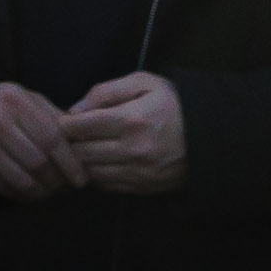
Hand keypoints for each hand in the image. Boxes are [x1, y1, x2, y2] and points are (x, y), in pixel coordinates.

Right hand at [0, 81, 87, 200]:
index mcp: (14, 100)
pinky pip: (8, 189)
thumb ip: (55, 118)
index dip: (70, 161)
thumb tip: (85, 144)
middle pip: (39, 161)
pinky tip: (34, 191)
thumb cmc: (5, 109)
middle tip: (68, 186)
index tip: (82, 177)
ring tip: (52, 190)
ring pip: (24, 180)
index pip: (51, 137)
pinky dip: (26, 195)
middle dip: (58, 180)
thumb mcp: (28, 101)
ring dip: (43, 191)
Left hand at [64, 72, 186, 194]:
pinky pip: (107, 185)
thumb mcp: (144, 82)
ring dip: (82, 161)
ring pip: (92, 172)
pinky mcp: (142, 188)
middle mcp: (132, 150)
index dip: (66, 124)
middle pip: (83, 152)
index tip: (63, 120)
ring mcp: (137, 172)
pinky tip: (99, 162)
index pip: (82, 126)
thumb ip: (106, 91)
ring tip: (83, 148)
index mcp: (131, 119)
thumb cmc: (172, 103)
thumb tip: (75, 109)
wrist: (207, 136)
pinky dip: (97, 175)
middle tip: (69, 136)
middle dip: (71, 143)